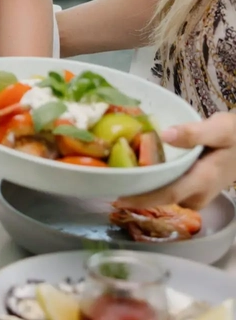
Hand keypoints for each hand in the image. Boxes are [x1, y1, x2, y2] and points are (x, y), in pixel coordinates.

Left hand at [115, 112, 235, 209]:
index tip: (118, 198)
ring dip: (142, 187)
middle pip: (161, 197)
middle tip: (108, 179)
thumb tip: (165, 135)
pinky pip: (169, 189)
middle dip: (135, 192)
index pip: (167, 194)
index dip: (142, 199)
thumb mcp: (220, 129)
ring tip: (117, 173)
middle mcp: (198, 193)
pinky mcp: (193, 189)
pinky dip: (153, 181)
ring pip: (164, 195)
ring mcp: (197, 194)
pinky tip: (138, 169)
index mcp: (203, 180)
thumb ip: (194, 133)